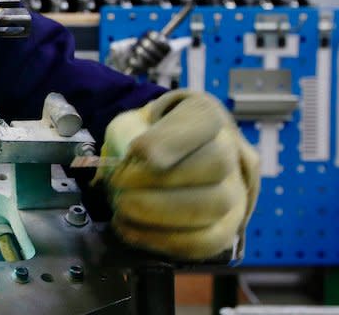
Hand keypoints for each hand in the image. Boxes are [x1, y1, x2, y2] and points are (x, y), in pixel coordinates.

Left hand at [93, 90, 258, 259]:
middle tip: (119, 183)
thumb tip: (126, 161)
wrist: (160, 165)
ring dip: (159, 212)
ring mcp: (237, 191)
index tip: (139, 152)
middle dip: (159, 180)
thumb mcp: (129, 123)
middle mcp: (232, 151)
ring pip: (215, 205)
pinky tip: (130, 228)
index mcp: (204, 115)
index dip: (172, 140)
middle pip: (215, 164)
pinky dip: (162, 239)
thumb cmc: (144, 139)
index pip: (204, 121)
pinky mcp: (228, 227)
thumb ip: (126, 135)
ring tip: (122, 207)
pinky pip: (206, 241)